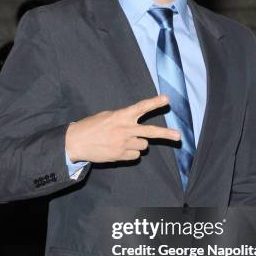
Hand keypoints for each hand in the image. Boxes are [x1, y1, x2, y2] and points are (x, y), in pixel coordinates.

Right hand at [65, 94, 179, 162]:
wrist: (76, 142)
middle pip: (151, 132)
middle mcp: (125, 129)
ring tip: (124, 140)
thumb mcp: (107, 116)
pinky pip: (135, 154)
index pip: (141, 107)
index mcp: (121, 116)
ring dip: (138, 143)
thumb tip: (136, 123)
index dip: (155, 103)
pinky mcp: (120, 155)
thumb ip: (123, 118)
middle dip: (167, 134)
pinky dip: (131, 152)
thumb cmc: (91, 126)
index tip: (167, 99)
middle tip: (178, 136)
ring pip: (144, 145)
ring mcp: (124, 144)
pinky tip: (119, 148)